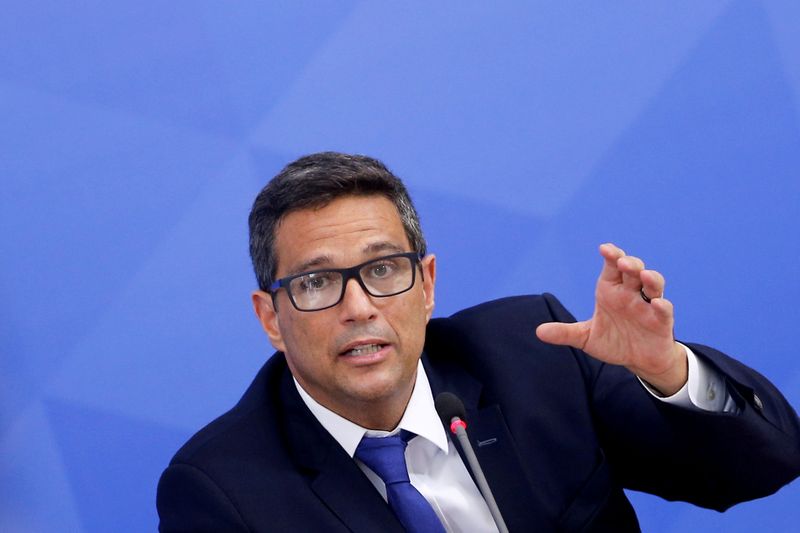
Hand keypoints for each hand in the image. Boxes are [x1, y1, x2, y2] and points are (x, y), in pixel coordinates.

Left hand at [536, 243, 687, 394]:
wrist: (637, 361)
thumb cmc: (613, 342)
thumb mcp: (585, 338)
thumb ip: (565, 333)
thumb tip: (539, 331)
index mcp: (611, 291)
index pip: (611, 267)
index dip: (611, 255)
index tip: (604, 248)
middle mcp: (630, 294)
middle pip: (633, 270)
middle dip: (630, 263)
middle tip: (622, 263)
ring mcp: (647, 306)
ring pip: (653, 284)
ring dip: (650, 278)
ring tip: (644, 275)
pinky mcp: (661, 321)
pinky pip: (664, 310)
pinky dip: (662, 305)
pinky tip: (657, 303)